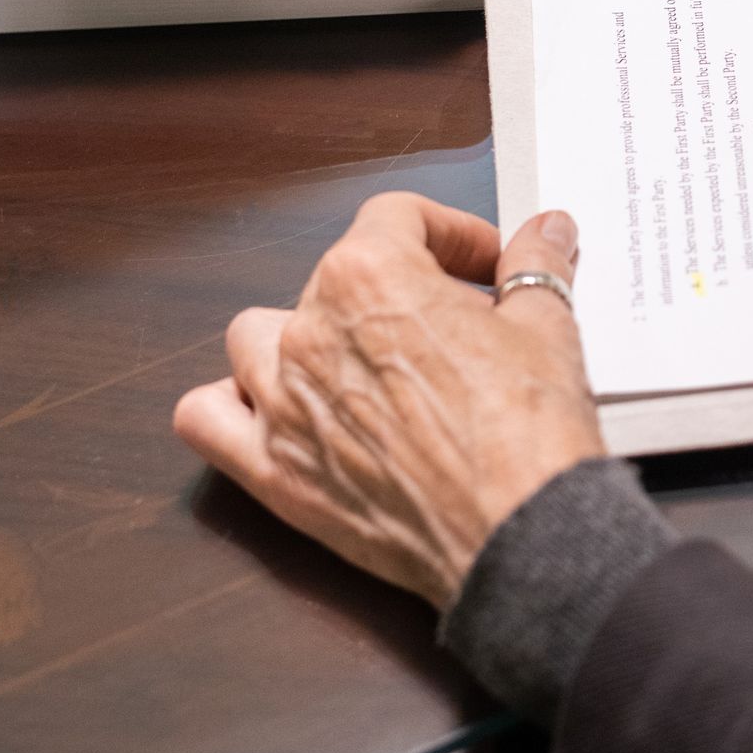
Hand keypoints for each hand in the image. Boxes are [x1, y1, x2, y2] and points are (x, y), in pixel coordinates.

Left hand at [174, 196, 604, 610]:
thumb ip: (534, 268)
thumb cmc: (527, 436)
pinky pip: (205, 418)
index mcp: (369, 276)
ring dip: (303, 338)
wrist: (519, 535)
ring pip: (255, 336)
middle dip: (397, 293)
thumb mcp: (547, 327)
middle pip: (334, 277)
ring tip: (361, 362)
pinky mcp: (273, 471)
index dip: (452, 235)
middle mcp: (309, 331)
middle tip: (454, 326)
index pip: (397, 217)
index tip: (484, 265)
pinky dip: (228, 407)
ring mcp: (281, 402)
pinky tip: (275, 411)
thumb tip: (544, 235)